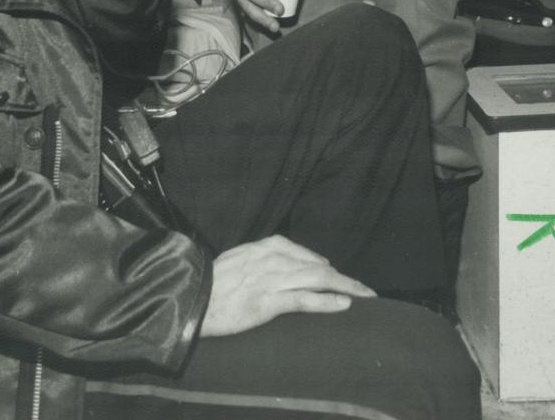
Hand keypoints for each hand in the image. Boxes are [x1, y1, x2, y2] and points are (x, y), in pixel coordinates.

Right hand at [200, 235, 374, 337]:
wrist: (190, 298)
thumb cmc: (208, 284)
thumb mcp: (234, 262)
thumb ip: (255, 261)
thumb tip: (272, 266)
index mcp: (261, 248)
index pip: (299, 252)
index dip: (321, 262)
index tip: (334, 271)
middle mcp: (271, 259)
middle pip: (316, 266)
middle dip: (343, 277)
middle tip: (364, 289)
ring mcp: (271, 280)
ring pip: (317, 279)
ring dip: (345, 286)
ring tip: (364, 295)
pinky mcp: (268, 301)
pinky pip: (304, 299)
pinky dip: (326, 301)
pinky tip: (343, 305)